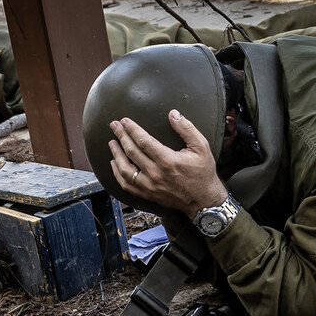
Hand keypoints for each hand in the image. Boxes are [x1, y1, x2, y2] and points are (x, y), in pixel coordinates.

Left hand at [109, 109, 227, 219]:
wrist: (203, 201)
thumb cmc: (203, 173)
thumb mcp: (202, 147)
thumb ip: (187, 129)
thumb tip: (173, 113)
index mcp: (167, 160)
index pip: (143, 141)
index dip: (132, 129)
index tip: (125, 121)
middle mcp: (155, 174)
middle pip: (131, 152)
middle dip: (121, 136)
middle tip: (114, 125)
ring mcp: (150, 186)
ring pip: (125, 169)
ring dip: (116, 154)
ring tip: (112, 142)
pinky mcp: (148, 195)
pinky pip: (127, 185)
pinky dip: (117, 174)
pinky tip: (114, 164)